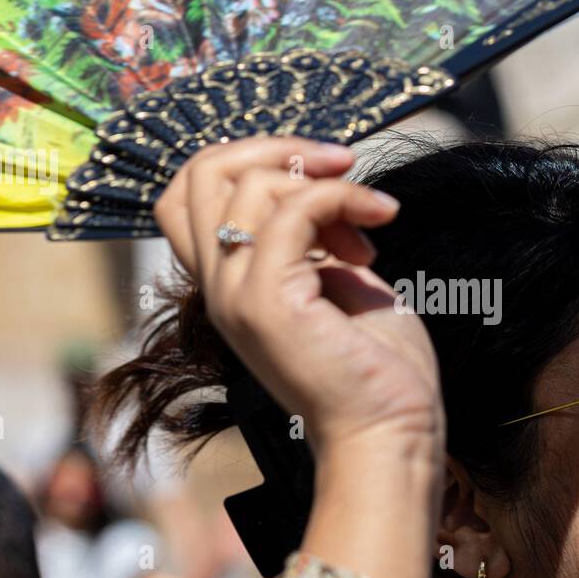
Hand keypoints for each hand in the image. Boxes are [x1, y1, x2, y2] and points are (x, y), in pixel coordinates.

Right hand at [154, 136, 444, 453]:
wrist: (391, 429)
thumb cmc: (377, 365)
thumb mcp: (336, 279)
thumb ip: (310, 235)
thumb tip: (317, 180)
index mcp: (229, 283)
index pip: (187, 193)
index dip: (246, 159)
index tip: (317, 172)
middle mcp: (219, 289)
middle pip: (200, 173)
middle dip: (276, 149)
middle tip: (340, 166)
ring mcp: (236, 296)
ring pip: (246, 185)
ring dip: (323, 183)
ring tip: (369, 223)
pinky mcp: (268, 303)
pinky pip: (293, 212)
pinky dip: (344, 198)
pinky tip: (384, 216)